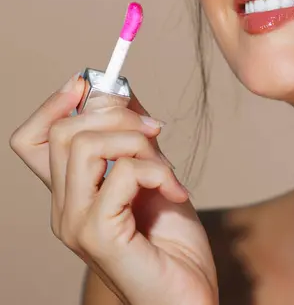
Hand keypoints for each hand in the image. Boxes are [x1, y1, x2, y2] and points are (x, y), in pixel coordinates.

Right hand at [10, 73, 217, 304]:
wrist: (189, 295)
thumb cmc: (171, 240)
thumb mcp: (154, 171)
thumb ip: (132, 134)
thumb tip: (118, 88)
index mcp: (71, 191)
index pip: (31, 139)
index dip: (55, 103)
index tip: (91, 83)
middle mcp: (63, 207)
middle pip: (61, 131)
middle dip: (115, 114)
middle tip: (155, 132)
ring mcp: (75, 223)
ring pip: (86, 145)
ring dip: (138, 142)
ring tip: (167, 169)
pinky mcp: (97, 236)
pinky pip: (121, 174)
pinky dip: (158, 170)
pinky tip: (177, 192)